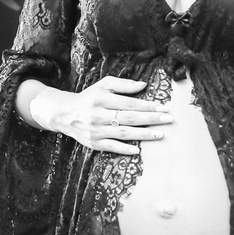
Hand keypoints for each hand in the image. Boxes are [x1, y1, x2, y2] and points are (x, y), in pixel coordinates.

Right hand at [30, 76, 170, 154]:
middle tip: (168, 119)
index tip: (163, 107)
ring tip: (160, 134)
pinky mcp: (93, 143)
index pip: (129, 103)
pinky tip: (138, 150)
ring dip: (143, 134)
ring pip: (123, 133)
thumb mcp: (104, 85)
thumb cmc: (89, 97)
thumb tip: (143, 85)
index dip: (147, 105)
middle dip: (151, 119)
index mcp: (101, 99)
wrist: (65, 114)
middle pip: (129, 118)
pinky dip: (125, 149)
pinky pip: (112, 147)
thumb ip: (123, 84)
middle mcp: (98, 115)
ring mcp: (95, 131)